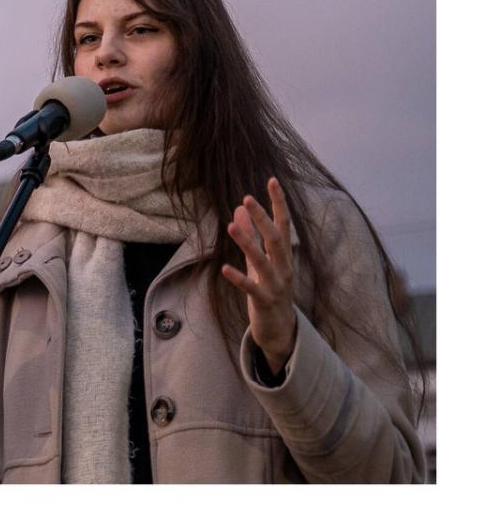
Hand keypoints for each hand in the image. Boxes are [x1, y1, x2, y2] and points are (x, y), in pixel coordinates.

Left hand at [221, 176, 296, 375]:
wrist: (280, 328)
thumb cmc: (270, 289)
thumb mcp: (259, 261)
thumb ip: (251, 235)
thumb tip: (238, 209)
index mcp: (283, 256)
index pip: (284, 224)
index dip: (279, 203)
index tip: (273, 180)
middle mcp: (284, 267)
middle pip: (276, 239)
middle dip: (263, 218)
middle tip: (247, 198)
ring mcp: (276, 285)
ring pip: (263, 261)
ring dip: (247, 243)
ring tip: (231, 227)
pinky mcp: (264, 301)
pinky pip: (251, 288)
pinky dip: (238, 277)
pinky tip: (224, 269)